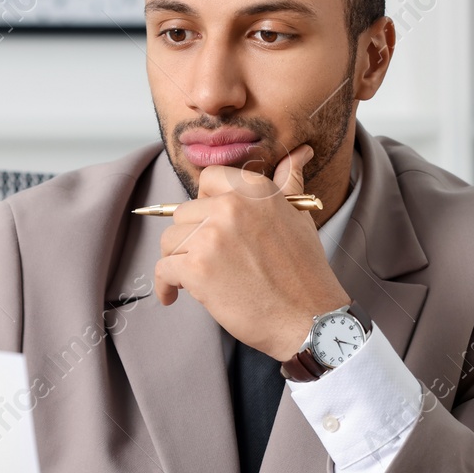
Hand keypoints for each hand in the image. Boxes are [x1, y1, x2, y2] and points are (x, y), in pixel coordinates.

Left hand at [154, 143, 350, 360]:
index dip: (204, 204)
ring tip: (194, 280)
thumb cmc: (305, 273)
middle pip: (183, 214)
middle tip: (206, 261)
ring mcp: (212, 237)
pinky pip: (163, 269)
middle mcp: (231, 206)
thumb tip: (298, 154)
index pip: (207, 180)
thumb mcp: (299, 217)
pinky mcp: (197, 269)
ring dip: (177, 262)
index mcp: (254, 190)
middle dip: (189, 239)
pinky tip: (174, 295)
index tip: (209, 225)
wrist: (310, 318)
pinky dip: (166, 285)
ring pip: (169, 241)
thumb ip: (288, 184)